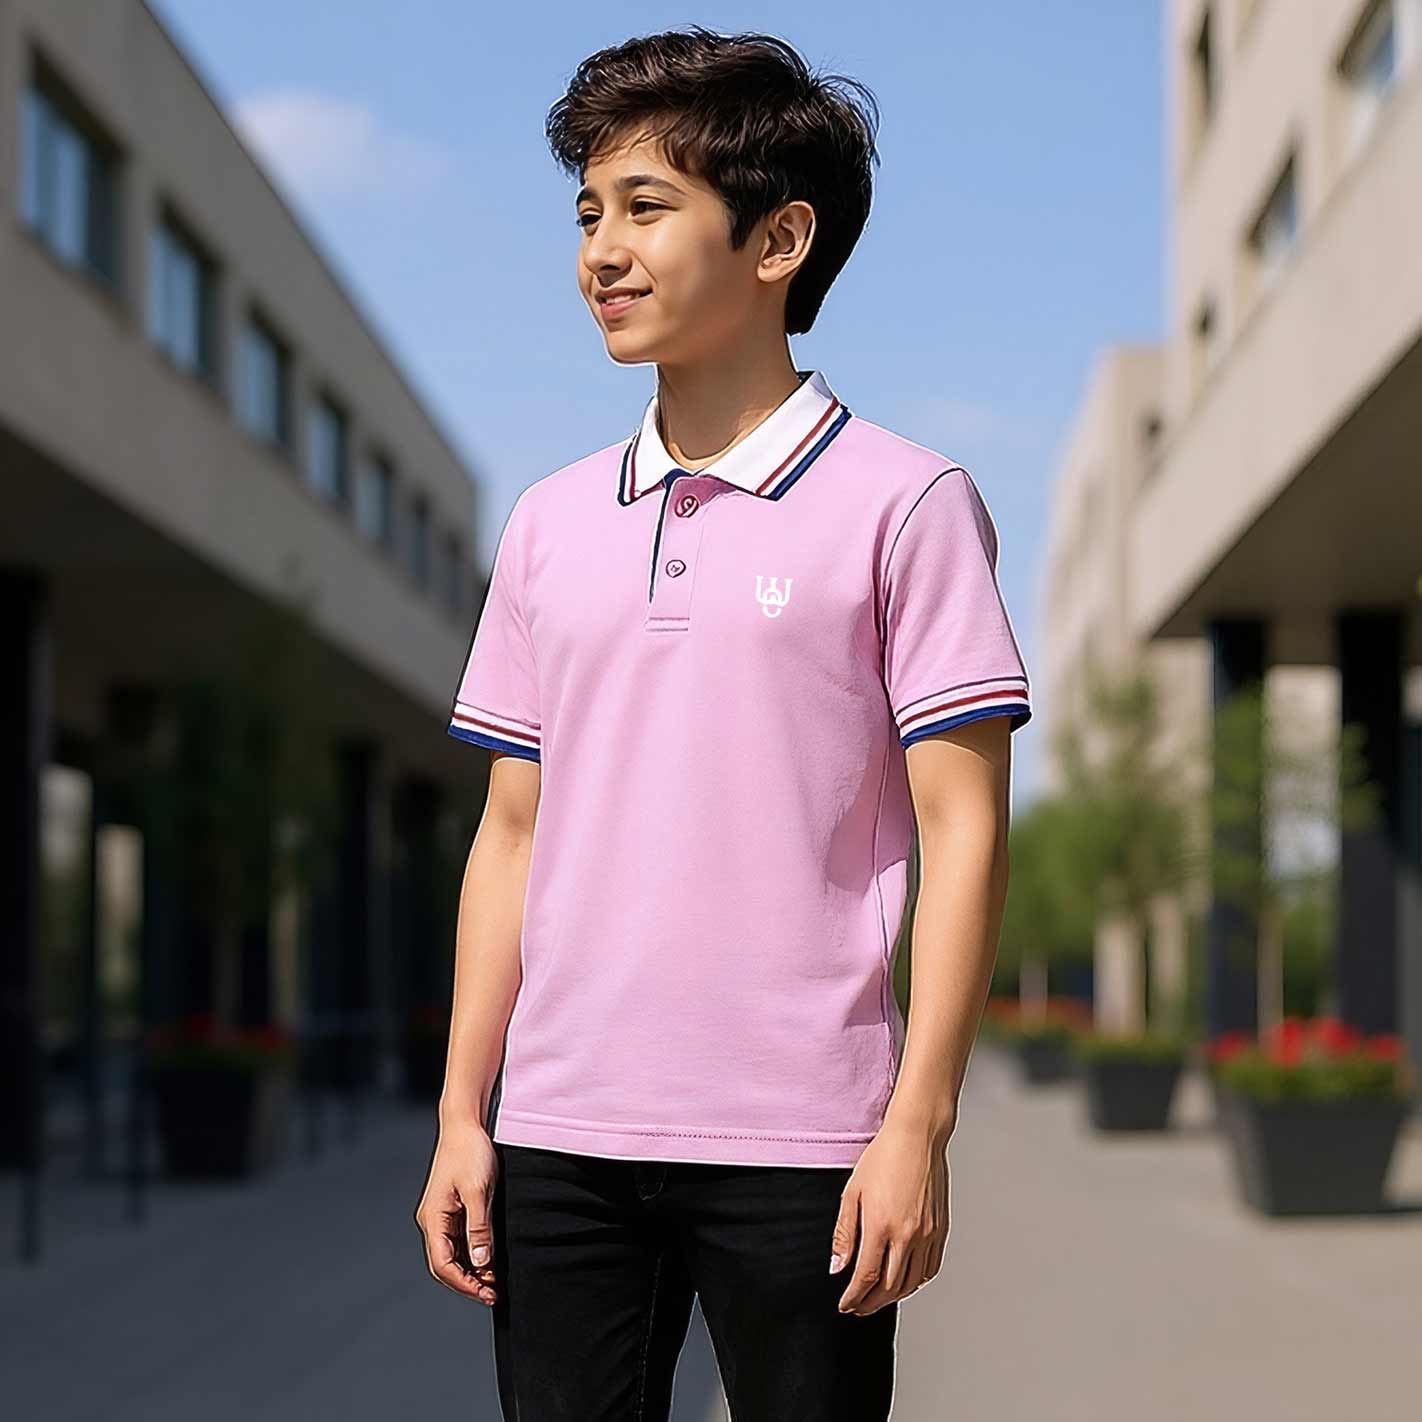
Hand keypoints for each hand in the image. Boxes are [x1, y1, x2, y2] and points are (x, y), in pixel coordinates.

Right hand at [413, 1118, 499, 1305]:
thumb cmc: (470, 1151)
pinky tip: (490, 1259)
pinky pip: (460, 1239)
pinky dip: (474, 1253)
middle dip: (468, 1282)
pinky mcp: (453, 1208)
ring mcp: (442, 1215)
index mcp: (433, 1218)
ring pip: (453, 1254)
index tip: (487, 1294)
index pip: (442, 1265)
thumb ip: (479, 1228)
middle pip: (445, 1264)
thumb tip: (480, 1262)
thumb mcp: (478, 1191)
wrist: (466, 1122)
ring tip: (495, 1281)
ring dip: (472, 1269)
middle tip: (494, 1293)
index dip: (464, 1284)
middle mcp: (433, 1220)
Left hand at [829, 1119, 949, 1315]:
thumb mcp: (852, 1192)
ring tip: (877, 1298)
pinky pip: (930, 1269)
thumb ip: (844, 1234)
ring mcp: (928, 1234)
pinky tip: (904, 1282)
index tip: (845, 1305)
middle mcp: (907, 1234)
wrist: (917, 1137)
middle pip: (890, 1287)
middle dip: (870, 1303)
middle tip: (858, 1308)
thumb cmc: (883, 1157)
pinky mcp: (940, 1230)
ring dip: (893, 1297)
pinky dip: (916, 1283)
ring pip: (912, 1283)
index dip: (854, 1297)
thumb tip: (837, 1267)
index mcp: (881, 1224)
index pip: (866, 1276)